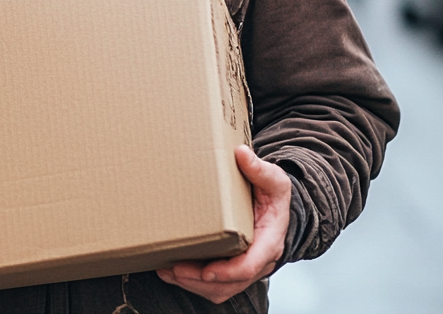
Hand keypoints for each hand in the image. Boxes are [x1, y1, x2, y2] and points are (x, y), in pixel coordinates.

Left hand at [156, 145, 289, 303]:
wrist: (275, 208)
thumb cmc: (273, 196)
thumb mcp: (274, 179)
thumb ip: (259, 169)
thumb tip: (241, 154)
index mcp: (269, 241)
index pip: (251, 265)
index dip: (228, 271)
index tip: (206, 271)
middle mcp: (258, 261)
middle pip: (230, 283)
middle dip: (200, 280)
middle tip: (174, 269)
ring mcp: (245, 268)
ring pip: (220, 289)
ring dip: (192, 284)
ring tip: (167, 271)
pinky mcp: (232, 269)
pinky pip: (214, 285)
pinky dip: (192, 282)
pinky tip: (171, 272)